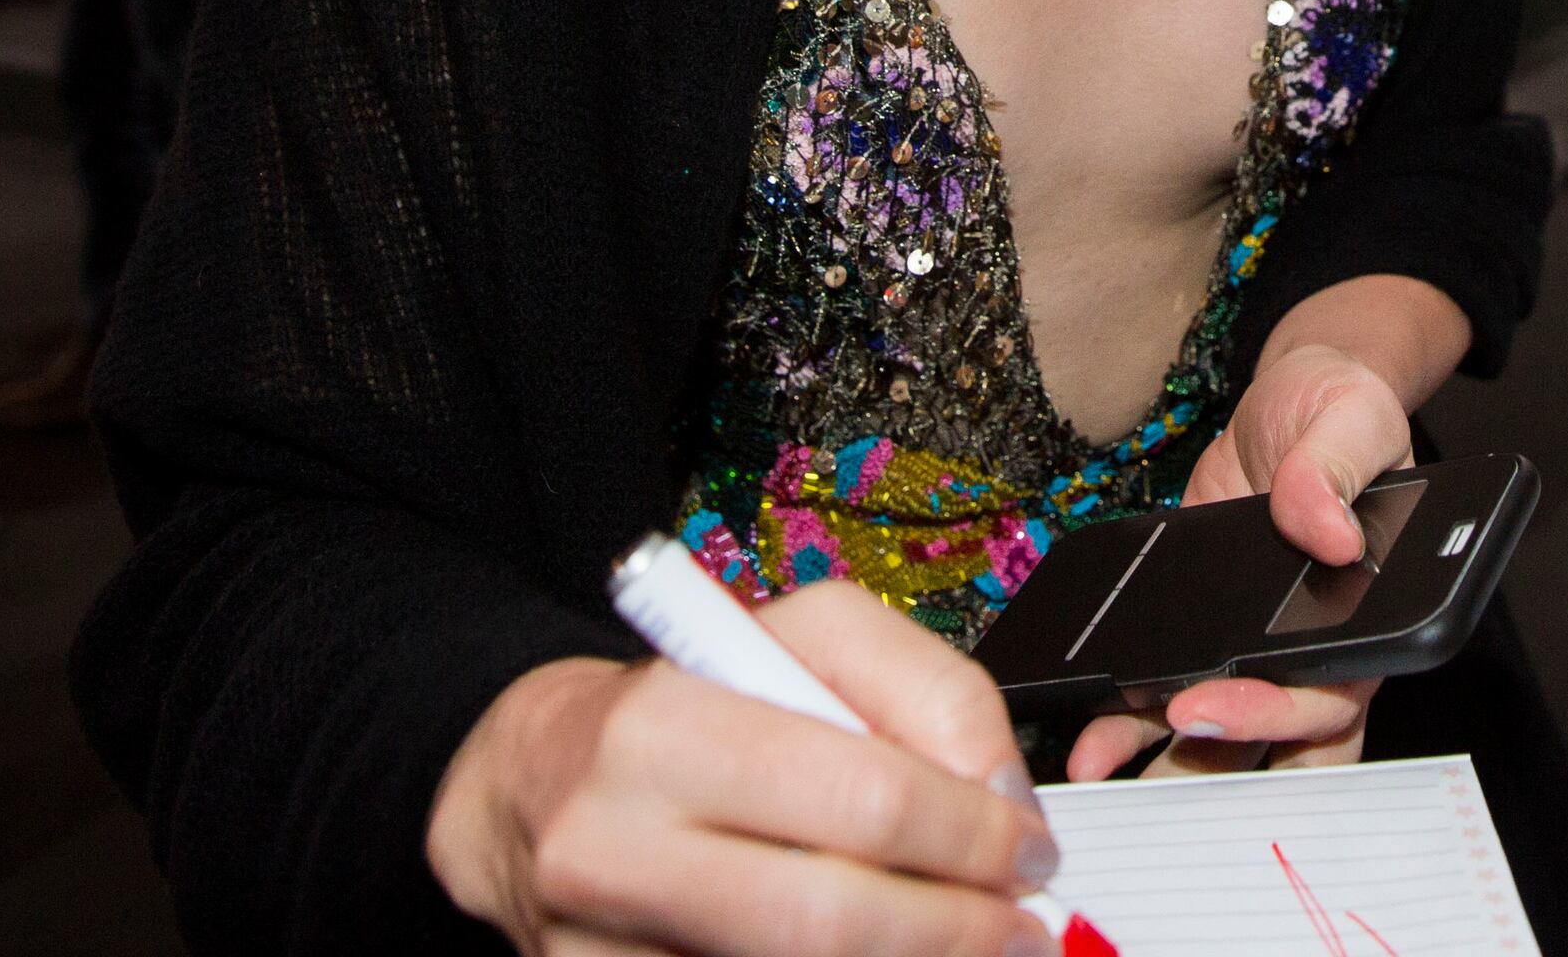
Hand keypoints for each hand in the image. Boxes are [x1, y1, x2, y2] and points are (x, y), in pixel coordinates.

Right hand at [423, 581, 1060, 956]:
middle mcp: (613, 845)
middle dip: (958, 930)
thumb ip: (926, 693)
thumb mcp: (806, 642)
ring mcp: (594, 950)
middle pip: (830, 921)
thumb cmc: (688, 708)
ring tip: (970, 948)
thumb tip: (1001, 799)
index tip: (1031, 850)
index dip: (975, 836)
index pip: (865, 798)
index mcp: (664, 729)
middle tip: (1024, 928)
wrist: (535, 787)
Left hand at [1064, 341, 1411, 782]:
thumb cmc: (1344, 412)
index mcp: (1365, 616)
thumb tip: (1332, 533)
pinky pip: (1170, 691)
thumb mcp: (1352, 420)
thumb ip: (1335, 472)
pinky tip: (1088, 733)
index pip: (1331, 696)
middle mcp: (1314, 651)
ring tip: (1094, 765)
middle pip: (1278, 746)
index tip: (1208, 706)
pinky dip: (1127, 720)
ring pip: (1220, 736)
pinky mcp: (1205, 634)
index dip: (1273, 715)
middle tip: (1150, 780)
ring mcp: (1257, 651)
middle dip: (1214, 771)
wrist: (1290, 403)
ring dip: (1161, 761)